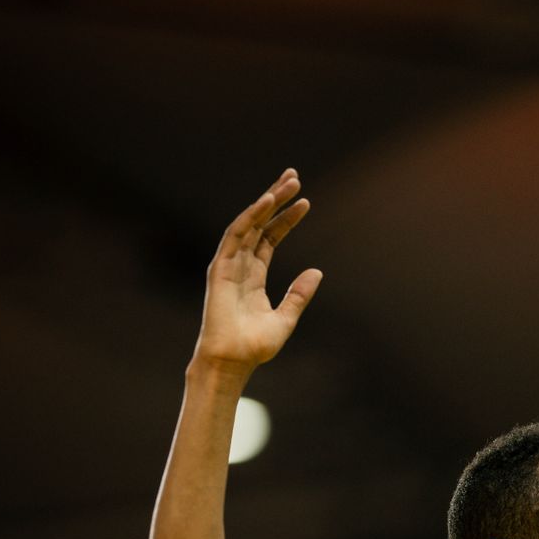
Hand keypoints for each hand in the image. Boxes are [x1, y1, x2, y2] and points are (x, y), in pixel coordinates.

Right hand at [193, 169, 321, 373]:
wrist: (232, 361)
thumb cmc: (254, 347)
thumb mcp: (286, 318)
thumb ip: (299, 295)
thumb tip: (317, 271)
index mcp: (254, 276)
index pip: (271, 238)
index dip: (287, 219)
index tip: (305, 202)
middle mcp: (240, 266)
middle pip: (260, 224)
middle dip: (277, 200)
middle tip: (294, 177)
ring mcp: (229, 264)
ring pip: (249, 223)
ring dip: (267, 201)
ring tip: (287, 182)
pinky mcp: (220, 267)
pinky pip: (237, 234)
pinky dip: (251, 215)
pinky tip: (267, 200)